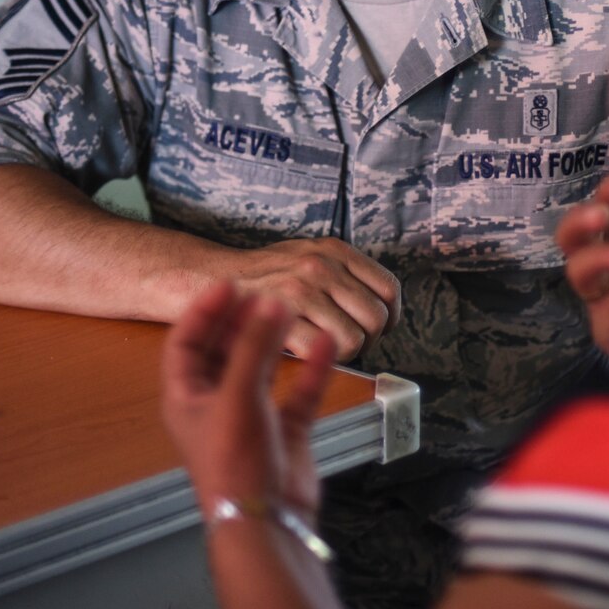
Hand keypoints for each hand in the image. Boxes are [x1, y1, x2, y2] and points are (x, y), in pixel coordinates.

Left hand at [161, 282, 334, 522]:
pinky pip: (298, 391)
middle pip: (223, 351)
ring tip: (290, 310)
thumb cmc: (234, 464)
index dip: (203, 311)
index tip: (229, 283)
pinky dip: (310, 369)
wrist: (265, 520)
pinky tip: (324, 346)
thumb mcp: (237, 397)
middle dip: (240, 321)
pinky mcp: (284, 431)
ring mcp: (251, 418)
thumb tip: (271, 302)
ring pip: (261, 368)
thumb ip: (254, 347)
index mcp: (186, 398)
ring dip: (274, 340)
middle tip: (261, 292)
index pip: (186, 342)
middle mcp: (215, 405)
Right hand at [232, 238, 400, 360]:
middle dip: (370, 337)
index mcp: (335, 251)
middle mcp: (323, 267)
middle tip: (351, 340)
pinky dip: (323, 357)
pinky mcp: (286, 318)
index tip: (381, 325)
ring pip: (356, 339)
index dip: (390, 314)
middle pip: (377, 317)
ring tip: (327, 346)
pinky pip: (328, 350)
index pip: (388, 288)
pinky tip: (309, 350)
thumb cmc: (268, 273)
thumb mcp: (311, 254)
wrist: (218, 279)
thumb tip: (382, 303)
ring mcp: (303, 292)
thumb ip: (345, 272)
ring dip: (346, 351)